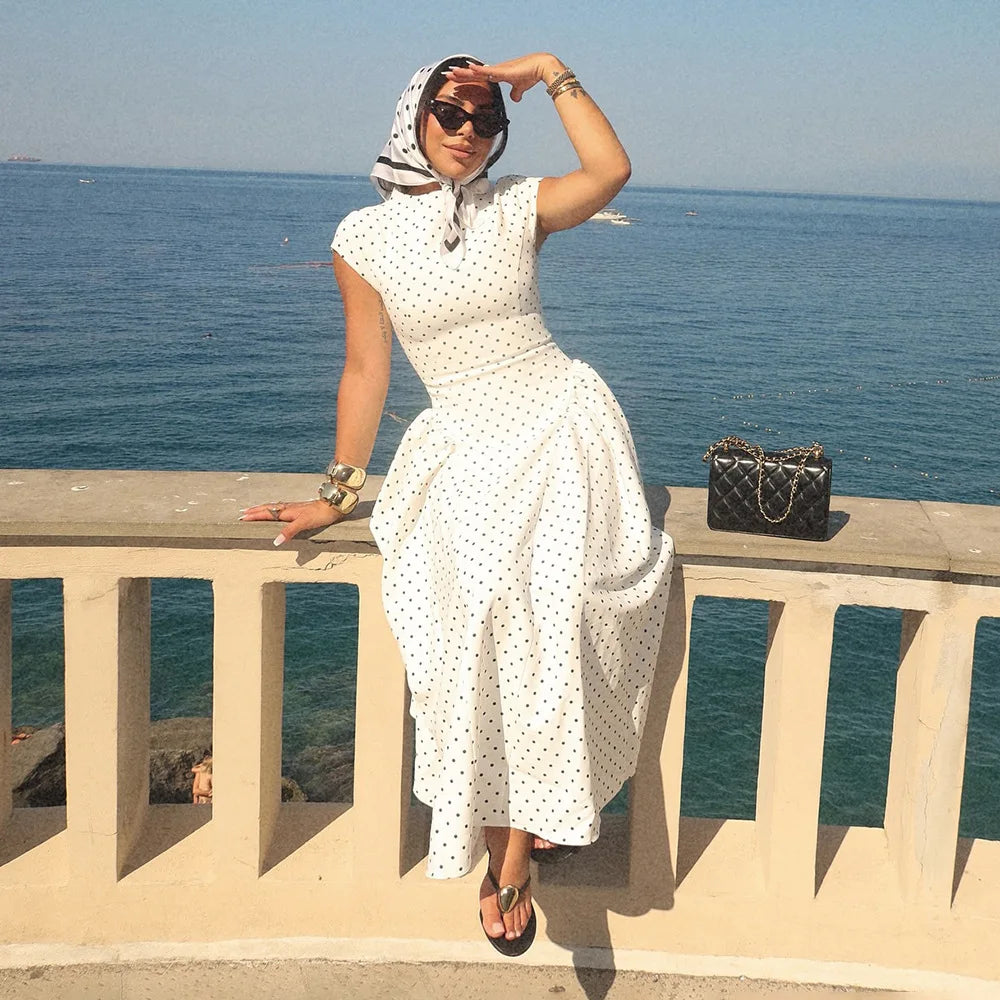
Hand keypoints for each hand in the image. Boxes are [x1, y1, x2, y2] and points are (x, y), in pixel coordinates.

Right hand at [239, 498, 342, 545]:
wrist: (332, 505)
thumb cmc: (319, 514)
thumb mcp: (303, 524)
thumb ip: (289, 532)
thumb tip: (275, 541)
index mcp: (286, 512)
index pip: (266, 514)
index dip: (254, 516)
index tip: (242, 518)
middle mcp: (288, 508)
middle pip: (267, 508)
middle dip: (255, 511)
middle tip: (243, 513)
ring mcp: (293, 507)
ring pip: (273, 507)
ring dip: (262, 509)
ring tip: (254, 510)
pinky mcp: (299, 507)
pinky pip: (280, 507)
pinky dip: (272, 508)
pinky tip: (275, 510)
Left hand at [447, 53, 563, 102]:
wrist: (542, 67)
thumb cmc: (532, 75)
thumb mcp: (521, 87)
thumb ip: (516, 93)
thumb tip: (514, 99)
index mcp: (497, 74)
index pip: (478, 77)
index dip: (466, 78)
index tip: (455, 80)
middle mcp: (495, 70)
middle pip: (473, 73)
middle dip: (460, 75)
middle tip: (446, 74)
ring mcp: (498, 69)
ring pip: (477, 71)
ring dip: (464, 72)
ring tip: (451, 72)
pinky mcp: (503, 71)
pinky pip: (488, 71)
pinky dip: (478, 70)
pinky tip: (469, 68)